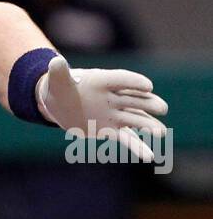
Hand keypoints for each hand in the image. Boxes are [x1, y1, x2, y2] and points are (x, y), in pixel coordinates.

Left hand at [37, 54, 168, 162]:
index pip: (122, 79)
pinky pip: (126, 138)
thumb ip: (58, 72)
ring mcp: (114, 114)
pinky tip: (150, 157)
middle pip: (134, 99)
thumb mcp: (56, 80)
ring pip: (135, 119)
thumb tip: (55, 61)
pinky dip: (137, 147)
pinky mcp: (111, 129)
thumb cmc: (60, 88)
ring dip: (148, 126)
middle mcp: (113, 96)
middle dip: (148, 104)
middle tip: (162, 108)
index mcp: (103, 80)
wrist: (61, 103)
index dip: (134, 82)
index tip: (147, 86)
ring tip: (161, 133)